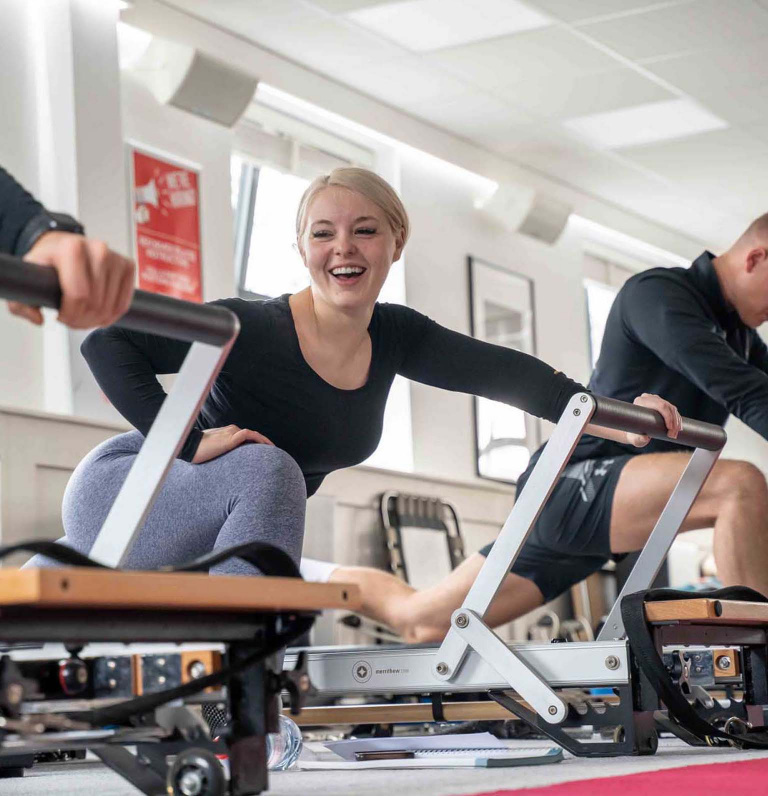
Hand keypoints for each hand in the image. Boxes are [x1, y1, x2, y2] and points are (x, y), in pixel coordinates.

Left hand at [9, 231, 134, 327]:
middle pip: (95, 303)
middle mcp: (97, 249)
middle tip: (72, 320)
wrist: (67, 247)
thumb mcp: (27, 278)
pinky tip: (99, 314)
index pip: (79, 294)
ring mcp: (115, 258)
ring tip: (84, 317)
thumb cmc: (50, 262)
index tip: (61, 317)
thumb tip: (39, 318)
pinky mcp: (128, 266)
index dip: (70, 314)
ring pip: (110, 307)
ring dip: (96, 320)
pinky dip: (112, 316)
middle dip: (82, 320)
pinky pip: (123, 304)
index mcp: (72, 248)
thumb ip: (21, 303)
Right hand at [192, 425, 274, 463]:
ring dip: (264, 441)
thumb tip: (227, 468)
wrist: (188, 447)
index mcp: (227, 433)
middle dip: (262, 443)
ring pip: (253, 434)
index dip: (256, 443)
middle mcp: (231, 430)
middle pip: (251, 435)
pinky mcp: (231, 437)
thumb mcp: (211, 451)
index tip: (263, 452)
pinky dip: (259, 439)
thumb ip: (221, 454)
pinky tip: (266, 447)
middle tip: (272, 452)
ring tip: (273, 450)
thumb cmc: (197, 451)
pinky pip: (249, 435)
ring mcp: (231, 432)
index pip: (246, 436)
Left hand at [627, 393, 681, 446]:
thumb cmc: (633, 435)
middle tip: (673, 435)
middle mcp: (647, 398)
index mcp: (640, 401)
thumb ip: (638, 439)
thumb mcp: (634, 438)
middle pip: (667, 406)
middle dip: (673, 421)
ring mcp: (655, 399)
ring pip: (671, 408)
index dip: (667, 416)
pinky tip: (678, 428)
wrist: (633, 432)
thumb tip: (645, 438)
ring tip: (675, 434)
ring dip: (676, 422)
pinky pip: (673, 410)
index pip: (659, 405)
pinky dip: (677, 420)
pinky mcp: (661, 403)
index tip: (669, 428)